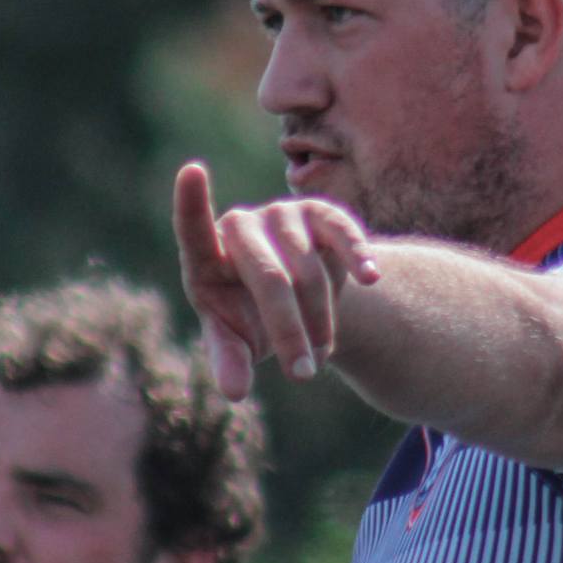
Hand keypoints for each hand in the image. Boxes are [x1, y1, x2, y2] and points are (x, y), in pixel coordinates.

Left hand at [174, 162, 379, 398]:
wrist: (299, 301)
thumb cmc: (252, 321)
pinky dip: (356, 256)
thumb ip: (229, 362)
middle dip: (288, 330)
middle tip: (303, 374)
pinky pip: (342, 234)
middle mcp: (240, 226)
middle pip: (267, 275)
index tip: (192, 171)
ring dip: (319, 320)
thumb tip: (234, 392)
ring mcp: (282, 215)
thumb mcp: (237, 344)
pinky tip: (370, 278)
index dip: (192, 202)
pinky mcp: (321, 214)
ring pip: (307, 269)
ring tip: (321, 355)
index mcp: (206, 257)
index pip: (193, 228)